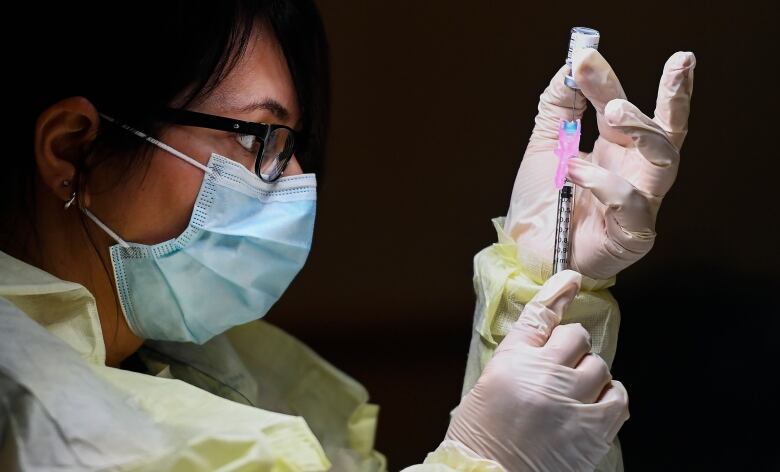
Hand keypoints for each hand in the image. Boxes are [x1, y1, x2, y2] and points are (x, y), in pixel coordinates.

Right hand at [446, 270, 628, 470]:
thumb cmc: (483, 435)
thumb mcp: (487, 385)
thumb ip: (518, 357)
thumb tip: (545, 337)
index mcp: (510, 362)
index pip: (540, 316)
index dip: (558, 294)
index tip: (571, 279)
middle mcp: (543, 376)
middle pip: (576, 337)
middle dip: (571, 348)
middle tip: (561, 368)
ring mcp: (570, 402)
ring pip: (598, 365)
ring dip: (589, 374)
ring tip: (574, 393)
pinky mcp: (593, 429)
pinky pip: (617, 396)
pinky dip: (609, 396)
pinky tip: (595, 403)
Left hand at [504, 49, 695, 279]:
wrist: (525, 254)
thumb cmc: (541, 206)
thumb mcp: (545, 148)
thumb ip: (558, 109)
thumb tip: (570, 67)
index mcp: (614, 149)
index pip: (625, 107)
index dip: (608, 80)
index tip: (584, 55)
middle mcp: (633, 171)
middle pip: (667, 129)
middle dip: (670, 96)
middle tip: (654, 69)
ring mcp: (639, 202)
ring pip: (665, 159)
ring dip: (642, 129)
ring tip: (610, 112)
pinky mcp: (633, 234)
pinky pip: (633, 203)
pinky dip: (604, 181)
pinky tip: (576, 173)